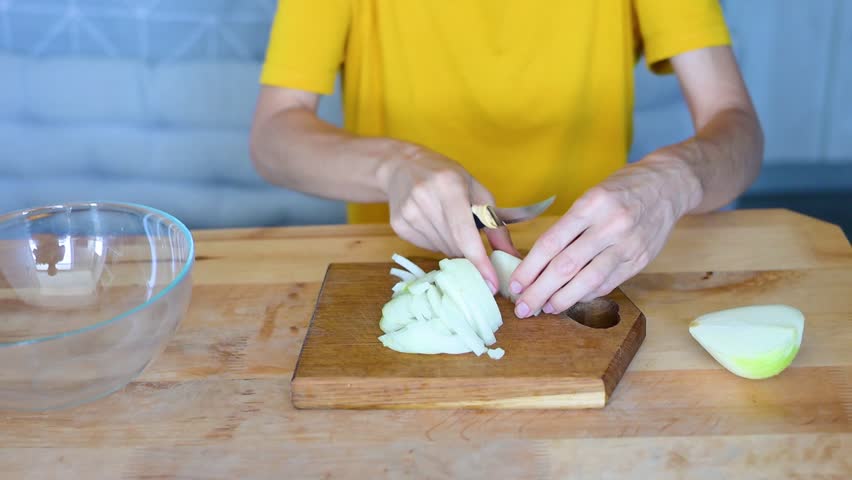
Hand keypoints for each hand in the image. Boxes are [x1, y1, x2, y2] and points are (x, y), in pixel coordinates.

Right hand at [381, 146, 519, 291]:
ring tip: (449, 223)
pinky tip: (433, 223)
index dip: (479, 261)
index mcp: (449, 186)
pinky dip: (437, 242)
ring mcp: (409, 213)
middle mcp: (425, 198)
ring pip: (442, 250)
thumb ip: (495, 225)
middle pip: (455, 246)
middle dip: (469, 252)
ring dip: (453, 246)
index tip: (492, 284)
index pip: (465, 233)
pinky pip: (427, 247)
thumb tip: (512, 256)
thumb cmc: (447, 177)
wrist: (403, 167)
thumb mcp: (476, 191)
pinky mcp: (399, 225)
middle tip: (473, 241)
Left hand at [509, 159, 698, 317]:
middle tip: (523, 307)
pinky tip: (572, 300)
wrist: (668, 185)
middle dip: (540, 290)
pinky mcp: (640, 260)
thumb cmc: (621, 189)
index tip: (516, 284)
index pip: (552, 242)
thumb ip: (569, 227)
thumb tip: (538, 263)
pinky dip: (587, 294)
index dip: (530, 267)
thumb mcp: (591, 196)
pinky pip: (609, 283)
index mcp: (591, 204)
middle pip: (566, 266)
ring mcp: (628, 245)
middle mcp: (610, 225)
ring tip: (546, 308)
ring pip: (589, 280)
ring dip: (563, 299)